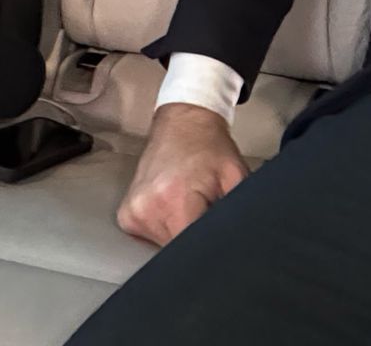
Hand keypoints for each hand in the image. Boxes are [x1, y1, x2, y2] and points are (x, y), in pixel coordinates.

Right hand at [116, 102, 249, 246]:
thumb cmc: (209, 146)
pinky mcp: (126, 215)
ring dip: (180, 232)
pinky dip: (167, 226)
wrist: (184, 121)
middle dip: (195, 235)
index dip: (207, 244)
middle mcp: (147, 209)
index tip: (213, 228)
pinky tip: (174, 203)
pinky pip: (150, 236)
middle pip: (177, 250)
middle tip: (204, 208)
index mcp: (173, 200)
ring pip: (164, 246)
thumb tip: (243, 239)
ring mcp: (132, 213)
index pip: (191, 249)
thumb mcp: (236, 178)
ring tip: (189, 204)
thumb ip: (238, 213)